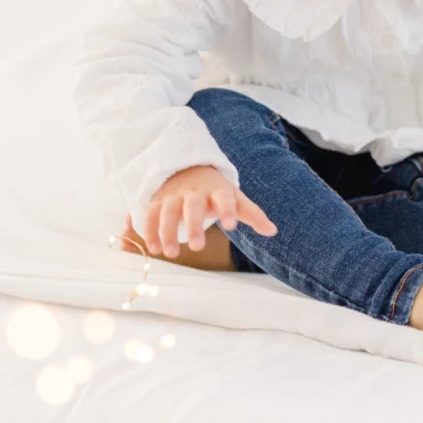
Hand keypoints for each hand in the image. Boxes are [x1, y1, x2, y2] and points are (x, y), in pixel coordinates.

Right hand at [141, 164, 276, 259]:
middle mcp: (194, 192)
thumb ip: (252, 214)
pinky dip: (150, 231)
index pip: (224, 198)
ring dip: (168, 231)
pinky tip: (153, 249)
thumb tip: (272, 231)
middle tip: (197, 248)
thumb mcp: (235, 198)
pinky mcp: (157, 202)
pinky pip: (150, 215)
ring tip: (171, 253)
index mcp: (217, 190)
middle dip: (194, 225)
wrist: (187, 169)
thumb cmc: (216, 191)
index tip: (231, 225)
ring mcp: (174, 196)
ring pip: (168, 211)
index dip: (227, 210)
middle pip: (193, 206)